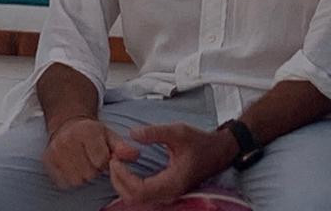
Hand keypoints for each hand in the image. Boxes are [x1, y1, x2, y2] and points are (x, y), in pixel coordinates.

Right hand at [42, 117, 138, 189]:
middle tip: (93, 161)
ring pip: (76, 180)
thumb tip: (135, 155)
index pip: (101, 160)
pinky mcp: (47, 160)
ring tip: (84, 164)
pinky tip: (74, 167)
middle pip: (88, 173)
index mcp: (87, 131)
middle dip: (94, 170)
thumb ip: (123, 146)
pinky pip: (62, 182)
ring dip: (83, 176)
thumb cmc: (92, 132)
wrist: (67, 123)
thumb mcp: (109, 134)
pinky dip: (70, 179)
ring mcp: (56, 151)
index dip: (106, 163)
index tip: (104, 158)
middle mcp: (69, 140)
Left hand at [108, 122, 237, 204]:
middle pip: (133, 199)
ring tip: (117, 164)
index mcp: (172, 182)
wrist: (218, 151)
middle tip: (113, 161)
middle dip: (118, 181)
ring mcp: (167, 195)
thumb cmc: (200, 142)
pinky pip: (142, 195)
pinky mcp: (165, 192)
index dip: (122, 177)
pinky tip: (126, 170)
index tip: (115, 160)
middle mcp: (169, 194)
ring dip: (122, 184)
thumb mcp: (178, 131)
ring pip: (136, 199)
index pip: (138, 190)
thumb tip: (132, 133)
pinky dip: (130, 185)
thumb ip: (155, 132)